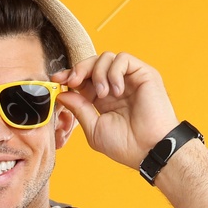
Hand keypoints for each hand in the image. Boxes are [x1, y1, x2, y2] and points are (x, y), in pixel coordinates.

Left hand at [53, 53, 179, 169]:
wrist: (149, 149)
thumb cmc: (126, 145)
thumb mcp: (94, 128)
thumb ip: (79, 108)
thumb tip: (62, 93)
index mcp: (103, 99)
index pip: (83, 78)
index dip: (69, 75)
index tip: (57, 80)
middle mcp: (116, 86)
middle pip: (92, 63)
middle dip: (79, 69)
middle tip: (72, 81)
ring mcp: (130, 79)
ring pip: (106, 57)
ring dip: (98, 73)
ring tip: (103, 95)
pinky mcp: (144, 74)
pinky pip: (123, 59)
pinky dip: (114, 72)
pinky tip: (116, 91)